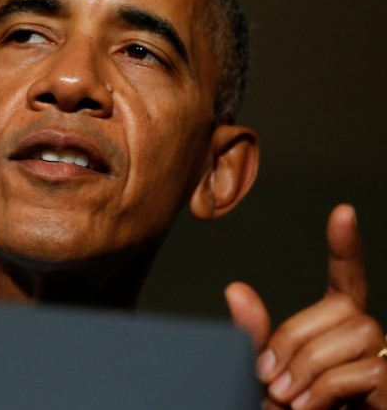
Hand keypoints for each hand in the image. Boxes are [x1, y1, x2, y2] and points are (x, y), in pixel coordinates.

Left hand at [225, 204, 386, 408]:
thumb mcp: (265, 377)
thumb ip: (256, 337)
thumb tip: (235, 288)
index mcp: (336, 333)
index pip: (346, 281)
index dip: (346, 248)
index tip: (342, 212)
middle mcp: (368, 344)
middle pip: (343, 310)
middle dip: (296, 341)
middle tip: (272, 382)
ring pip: (355, 335)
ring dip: (310, 368)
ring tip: (290, 401)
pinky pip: (361, 372)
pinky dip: (325, 390)